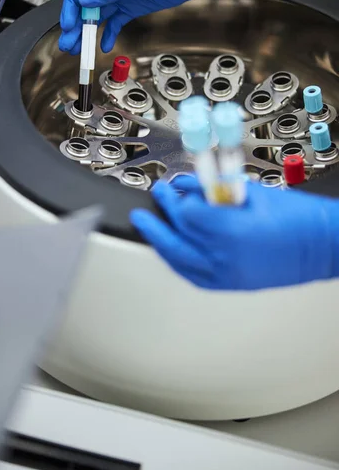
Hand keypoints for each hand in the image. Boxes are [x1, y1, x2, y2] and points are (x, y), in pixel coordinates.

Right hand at [59, 0, 257, 54]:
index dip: (72, 6)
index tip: (69, 25)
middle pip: (87, 5)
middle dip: (76, 25)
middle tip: (69, 44)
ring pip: (99, 17)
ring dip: (88, 33)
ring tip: (80, 50)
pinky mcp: (134, 7)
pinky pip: (116, 23)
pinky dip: (109, 34)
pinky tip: (104, 46)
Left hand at [130, 178, 338, 289]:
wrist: (323, 245)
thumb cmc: (297, 218)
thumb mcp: (251, 193)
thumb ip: (213, 189)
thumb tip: (187, 184)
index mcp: (232, 231)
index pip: (187, 214)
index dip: (181, 199)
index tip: (180, 189)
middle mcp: (225, 257)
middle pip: (177, 237)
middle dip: (159, 217)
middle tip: (154, 200)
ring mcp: (227, 275)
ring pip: (179, 259)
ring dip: (160, 241)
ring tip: (148, 226)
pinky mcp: (231, 284)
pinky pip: (193, 276)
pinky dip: (177, 261)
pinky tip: (169, 249)